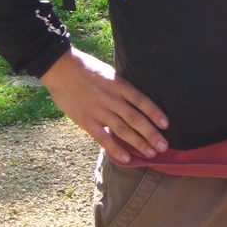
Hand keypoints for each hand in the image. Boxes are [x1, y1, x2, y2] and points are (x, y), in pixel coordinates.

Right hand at [40, 47, 168, 162]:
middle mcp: (111, 98)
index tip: (166, 124)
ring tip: (151, 153)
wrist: (61, 68)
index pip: (141, 100)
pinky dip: (116, 149)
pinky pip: (103, 138)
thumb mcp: (109, 73)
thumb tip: (135, 99)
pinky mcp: (86, 120)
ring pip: (123, 130)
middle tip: (164, 147)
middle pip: (135, 118)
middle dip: (151, 134)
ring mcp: (99, 110)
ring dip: (138, 143)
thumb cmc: (86, 69)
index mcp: (118, 84)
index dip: (155, 112)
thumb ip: (120, 87)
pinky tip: (127, 158)